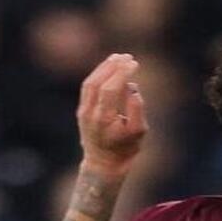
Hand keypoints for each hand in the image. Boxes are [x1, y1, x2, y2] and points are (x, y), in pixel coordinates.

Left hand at [78, 53, 148, 174]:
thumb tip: (133, 88)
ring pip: (89, 83)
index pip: (110, 89)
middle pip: (97, 82)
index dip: (121, 74)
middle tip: (127, 56)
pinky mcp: (82, 110)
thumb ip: (137, 109)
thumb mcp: (139, 132)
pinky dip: (98, 75)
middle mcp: (90, 113)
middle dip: (112, 67)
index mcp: (104, 119)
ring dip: (103, 68)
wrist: (104, 164)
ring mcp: (83, 111)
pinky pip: (88, 88)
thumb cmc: (125, 149)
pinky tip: (108, 69)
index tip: (134, 63)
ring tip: (117, 57)